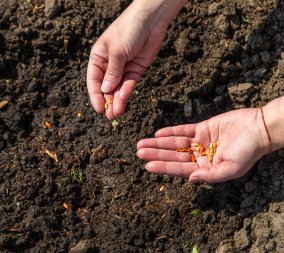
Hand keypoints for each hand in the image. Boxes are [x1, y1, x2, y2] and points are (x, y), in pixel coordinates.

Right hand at [87, 0, 185, 119]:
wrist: (151, 20)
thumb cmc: (128, 30)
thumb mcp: (117, 51)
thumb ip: (112, 73)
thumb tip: (105, 91)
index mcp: (98, 58)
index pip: (94, 81)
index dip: (95, 96)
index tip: (99, 109)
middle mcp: (109, 65)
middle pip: (106, 88)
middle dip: (107, 102)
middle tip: (110, 116)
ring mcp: (123, 68)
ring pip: (118, 89)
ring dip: (117, 101)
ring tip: (117, 114)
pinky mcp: (136, 70)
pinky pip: (129, 84)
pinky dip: (127, 92)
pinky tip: (124, 100)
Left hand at [137, 108, 268, 182]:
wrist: (259, 128)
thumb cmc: (247, 151)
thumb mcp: (231, 169)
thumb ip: (210, 176)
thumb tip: (190, 179)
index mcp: (206, 169)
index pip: (180, 169)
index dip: (163, 167)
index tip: (147, 166)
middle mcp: (200, 157)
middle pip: (173, 156)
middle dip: (156, 154)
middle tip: (138, 153)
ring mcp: (200, 142)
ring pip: (175, 143)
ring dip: (158, 143)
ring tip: (141, 144)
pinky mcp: (202, 128)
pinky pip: (183, 130)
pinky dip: (171, 131)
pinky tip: (157, 134)